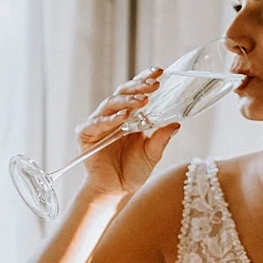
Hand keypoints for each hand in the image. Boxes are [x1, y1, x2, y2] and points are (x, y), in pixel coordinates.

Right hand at [78, 68, 181, 197]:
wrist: (115, 191)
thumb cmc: (133, 171)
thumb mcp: (152, 154)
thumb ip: (161, 138)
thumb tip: (176, 123)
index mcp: (130, 115)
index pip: (137, 92)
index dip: (145, 79)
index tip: (159, 71)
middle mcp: (113, 115)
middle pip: (123, 93)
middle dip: (139, 87)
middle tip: (153, 84)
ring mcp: (98, 123)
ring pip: (110, 104)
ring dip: (127, 101)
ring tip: (142, 101)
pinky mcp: (86, 134)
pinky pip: (97, 123)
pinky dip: (109, 119)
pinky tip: (123, 117)